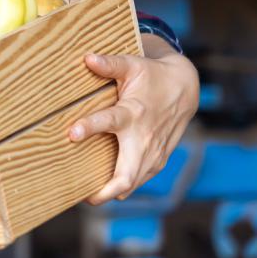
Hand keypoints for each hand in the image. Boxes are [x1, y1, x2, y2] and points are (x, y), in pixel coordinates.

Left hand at [68, 35, 199, 203]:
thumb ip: (109, 64)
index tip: (71, 134)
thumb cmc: (151, 76)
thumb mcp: (132, 65)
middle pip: (128, 173)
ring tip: (89, 199)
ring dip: (113, 192)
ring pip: (134, 181)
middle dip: (108, 189)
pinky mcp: (157, 160)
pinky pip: (140, 179)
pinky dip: (125, 188)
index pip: (109, 121)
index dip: (90, 127)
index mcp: (132, 112)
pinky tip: (108, 193)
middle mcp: (143, 137)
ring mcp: (152, 152)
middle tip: (86, 198)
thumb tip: (87, 58)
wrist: (185, 88)